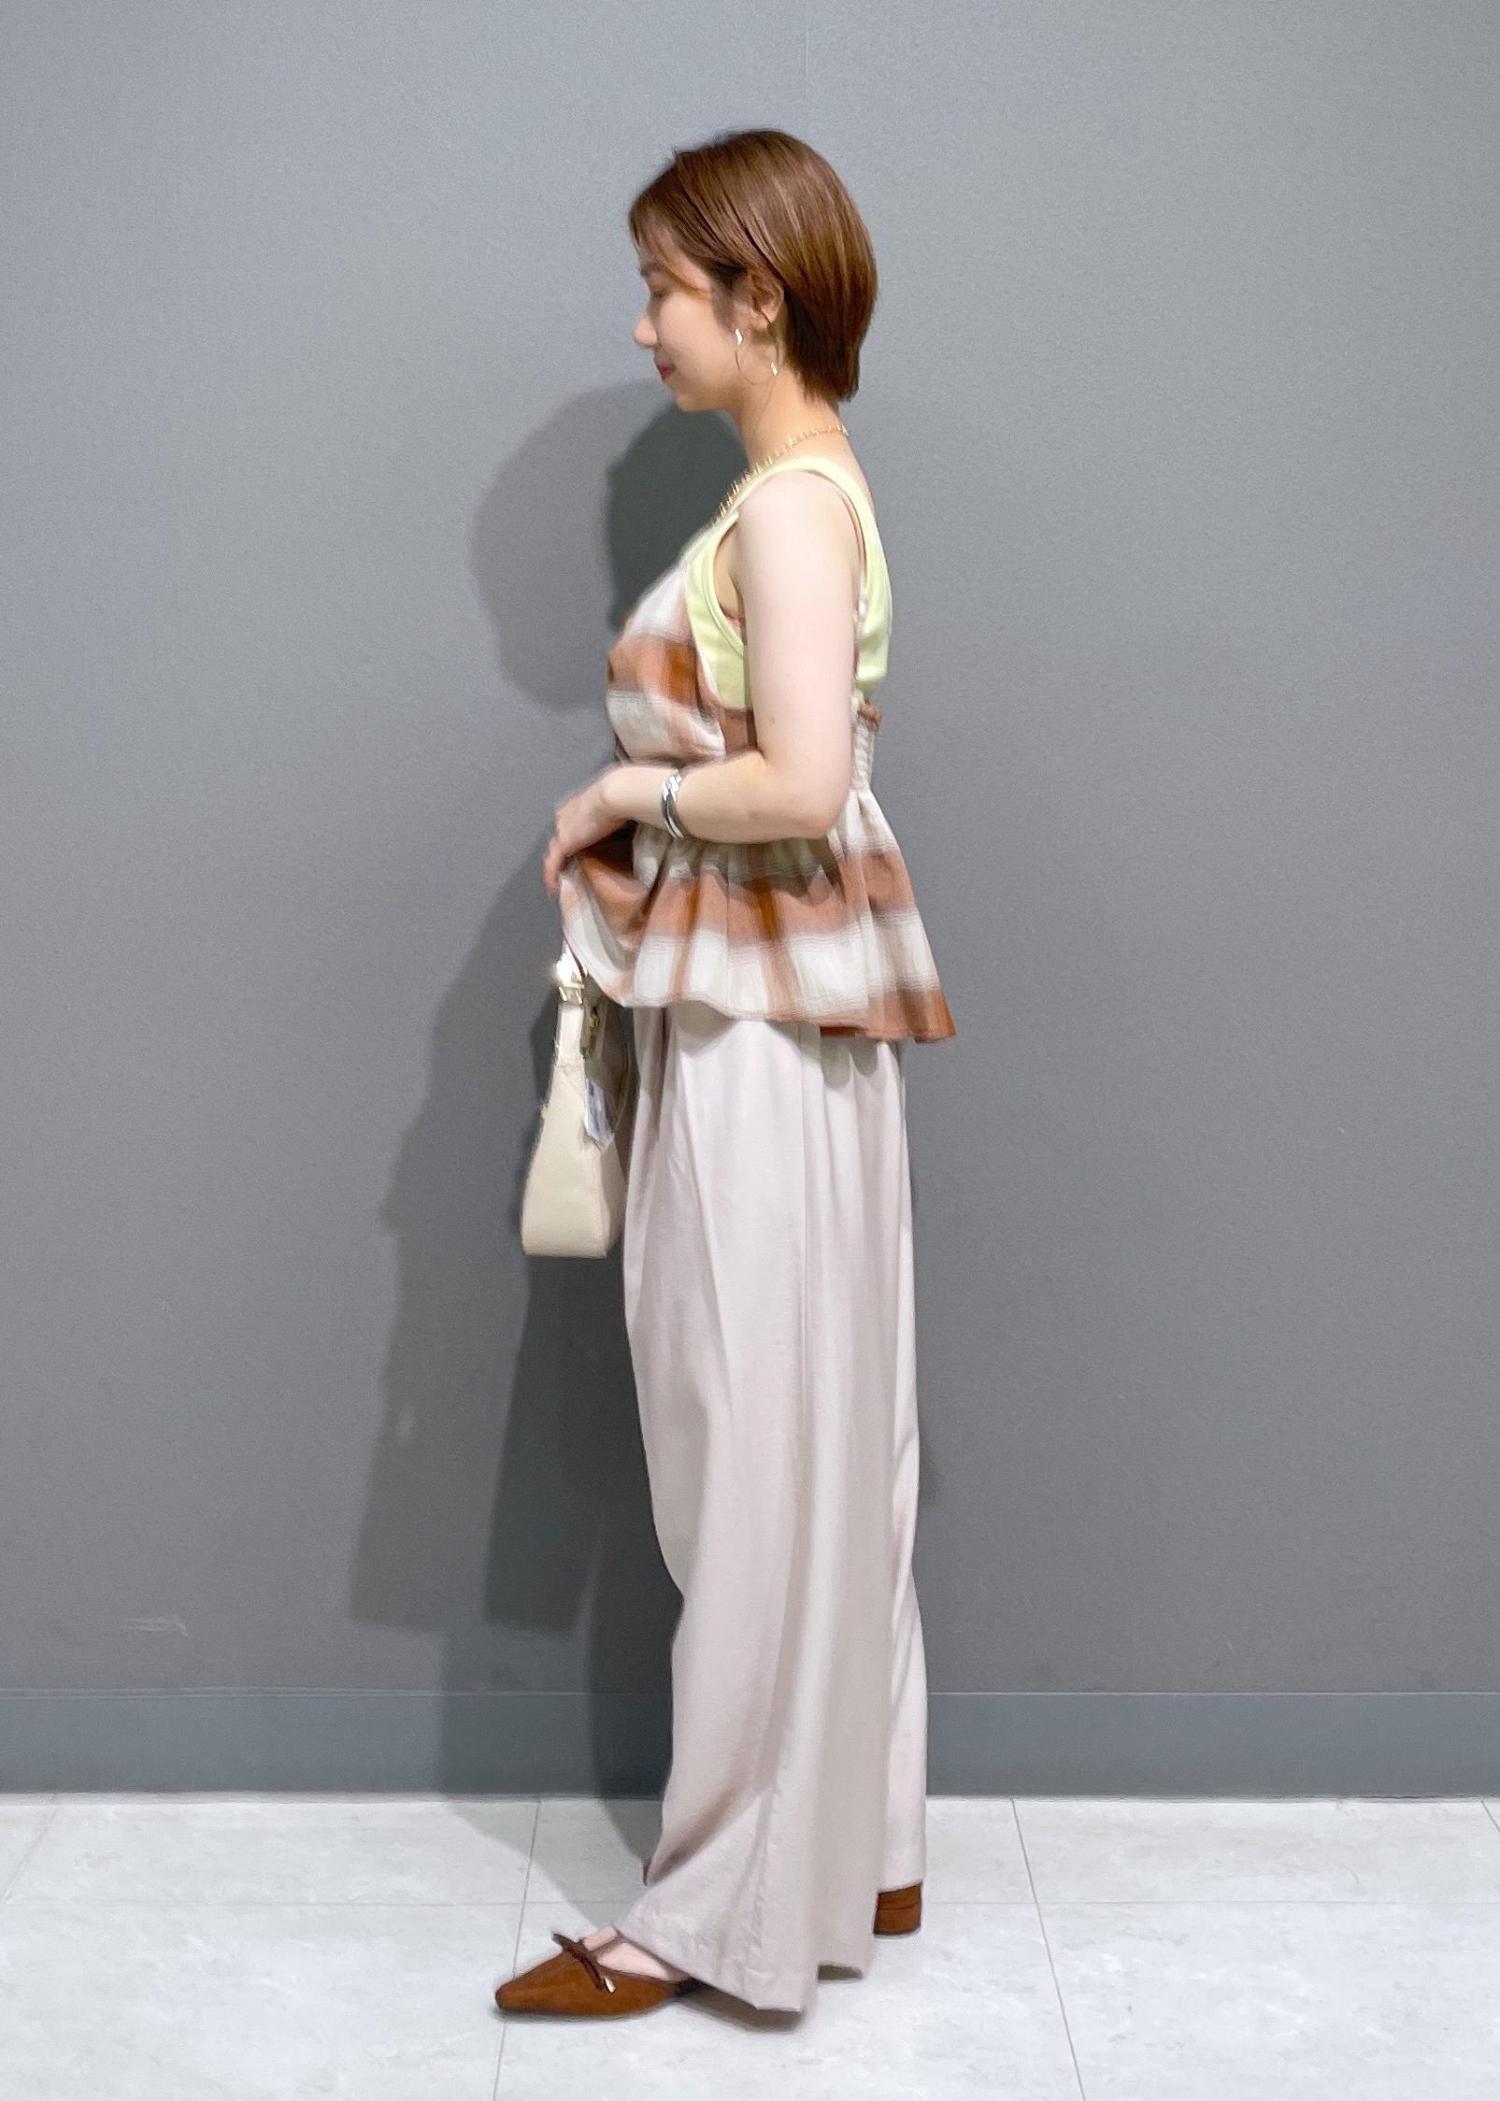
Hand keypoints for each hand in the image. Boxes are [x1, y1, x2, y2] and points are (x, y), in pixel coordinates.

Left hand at [542, 767, 622, 898]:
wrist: (619, 794)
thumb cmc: (625, 794)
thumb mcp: (622, 802)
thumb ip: (620, 812)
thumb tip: (632, 818)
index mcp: (579, 803)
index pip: (570, 823)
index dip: (573, 836)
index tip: (579, 848)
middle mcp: (567, 815)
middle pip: (560, 836)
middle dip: (562, 851)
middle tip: (569, 867)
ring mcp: (563, 829)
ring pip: (554, 850)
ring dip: (557, 864)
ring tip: (561, 879)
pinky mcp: (564, 842)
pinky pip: (553, 862)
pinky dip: (552, 875)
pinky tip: (554, 887)